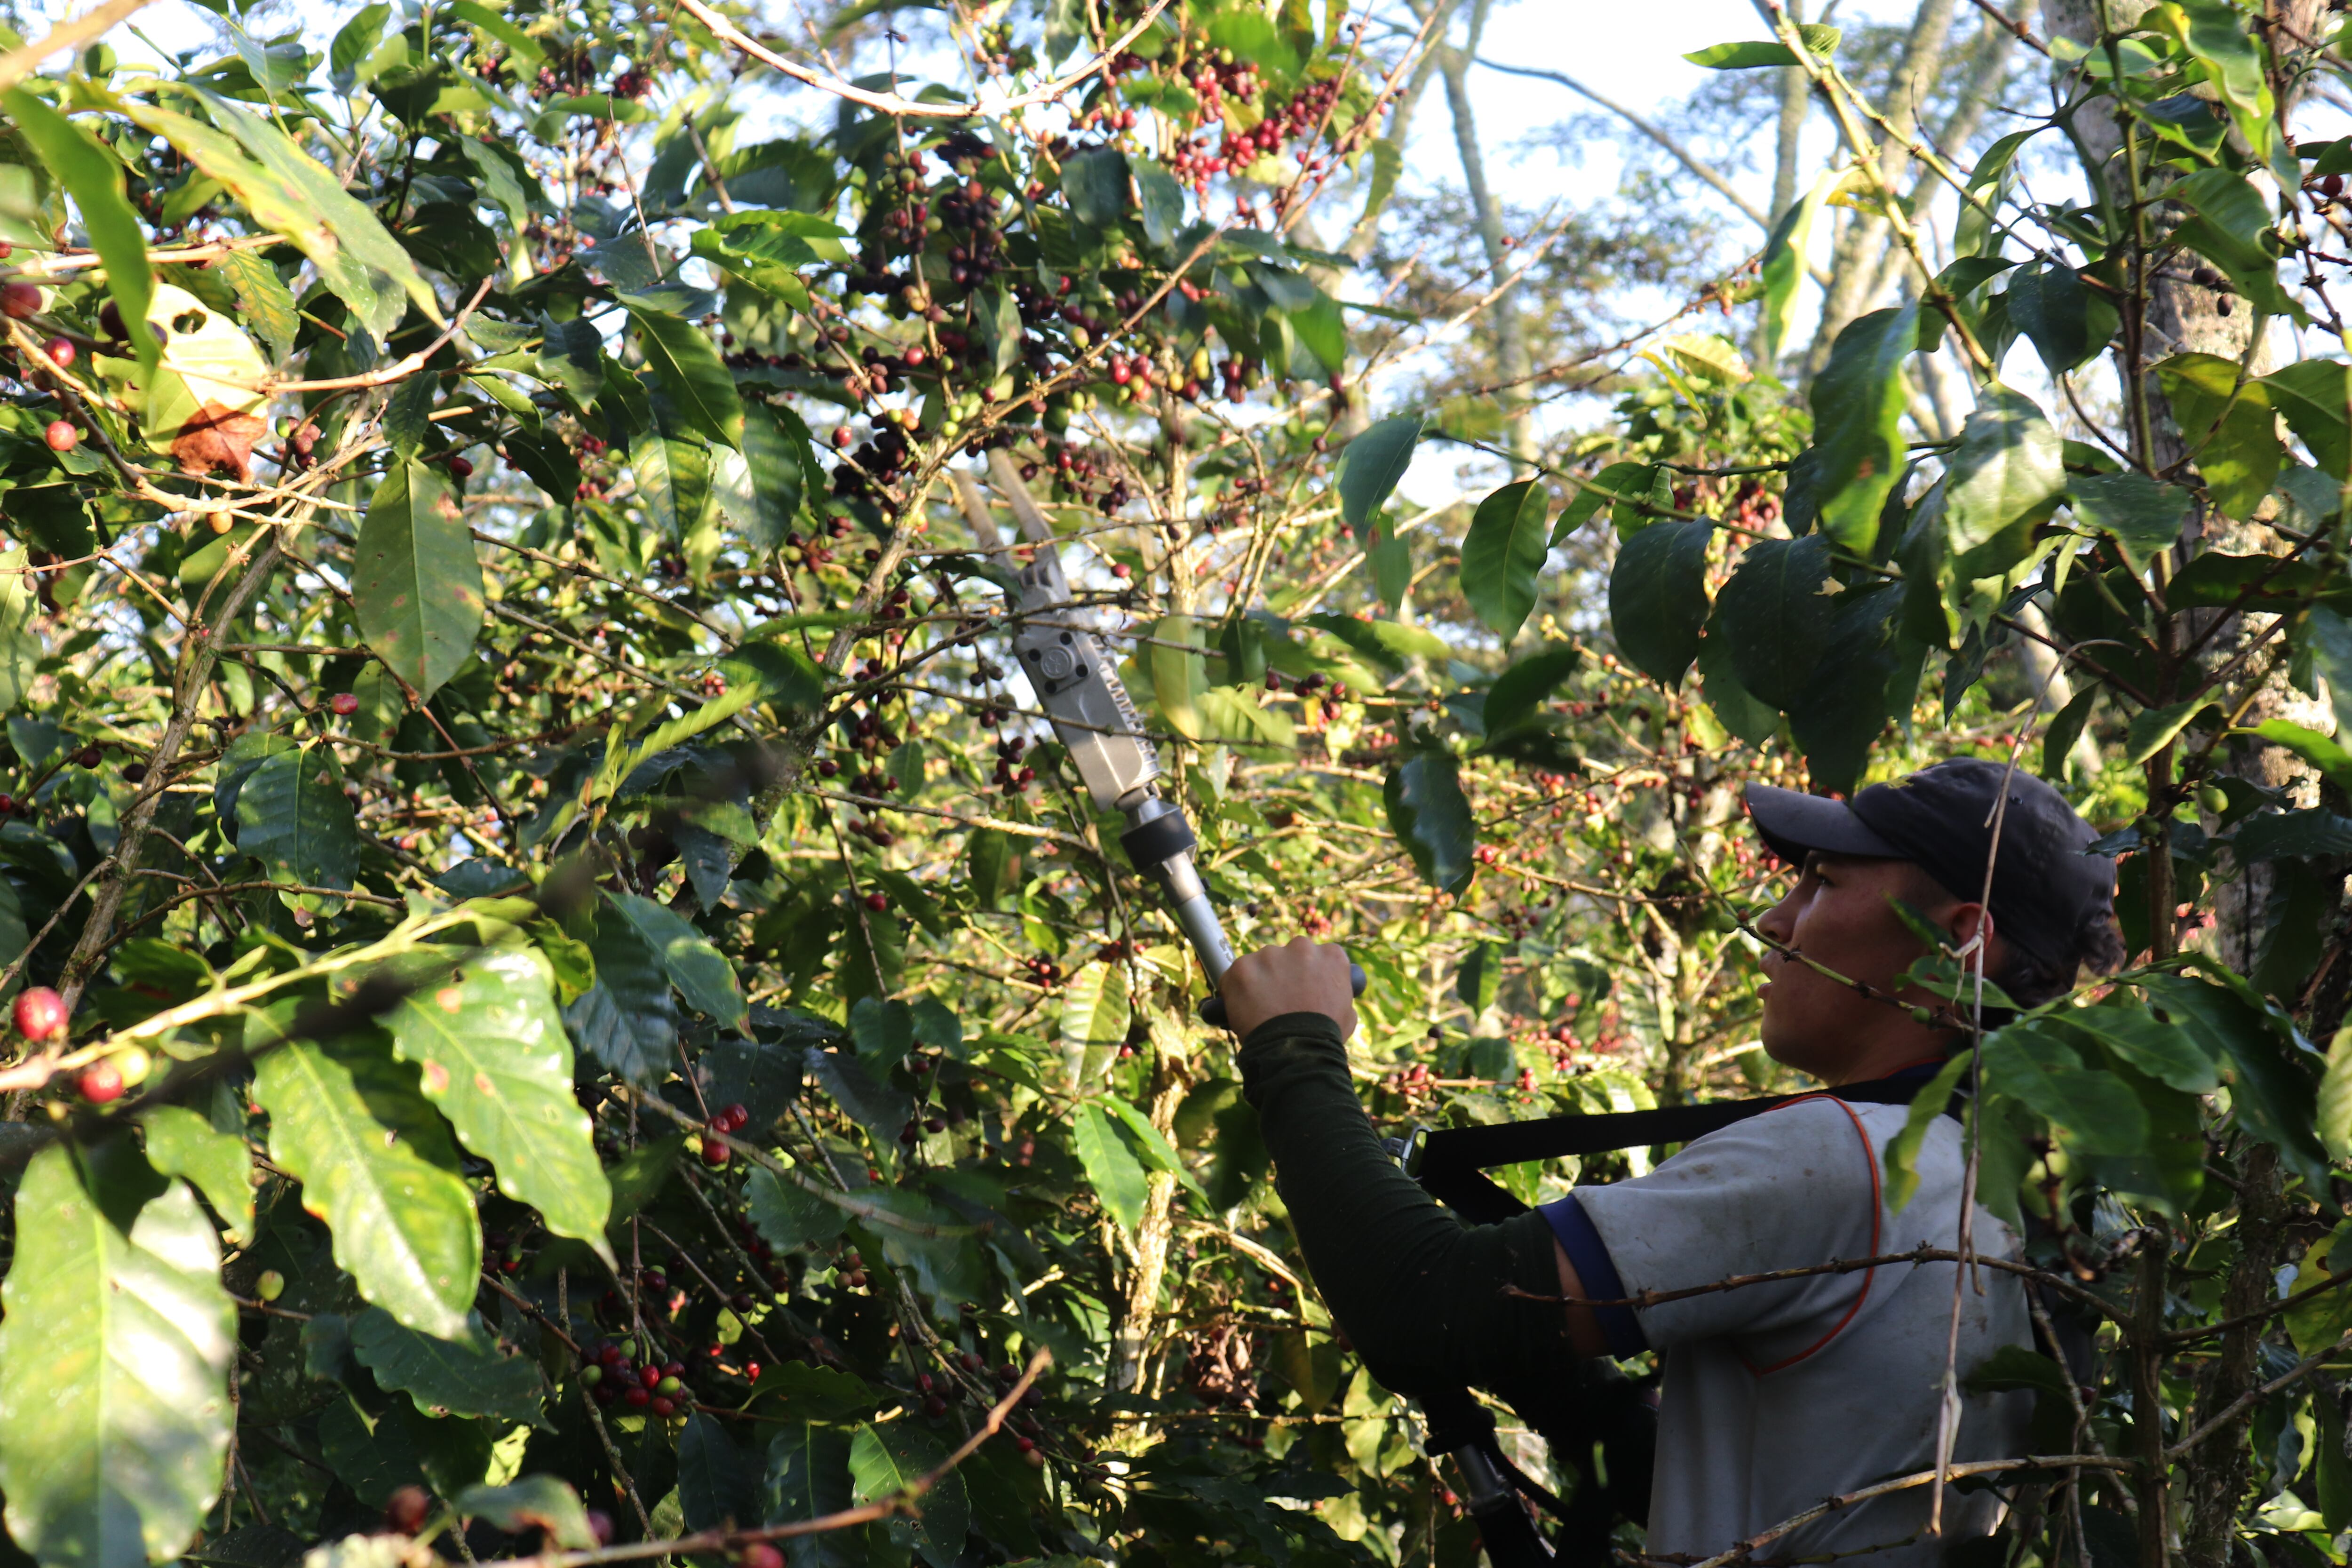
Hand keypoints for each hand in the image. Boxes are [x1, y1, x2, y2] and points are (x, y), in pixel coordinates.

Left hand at [1219, 937, 1356, 1042]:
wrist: (1295, 1051)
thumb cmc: (1324, 1037)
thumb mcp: (1346, 1013)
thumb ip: (1337, 993)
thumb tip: (1328, 995)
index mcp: (1331, 956)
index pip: (1316, 957)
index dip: (1306, 975)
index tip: (1301, 991)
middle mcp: (1301, 947)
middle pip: (1286, 957)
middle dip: (1281, 975)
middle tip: (1279, 1002)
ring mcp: (1269, 955)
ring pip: (1260, 964)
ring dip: (1258, 982)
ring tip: (1261, 1011)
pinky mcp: (1243, 967)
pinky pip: (1234, 975)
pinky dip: (1235, 991)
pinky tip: (1241, 1010)